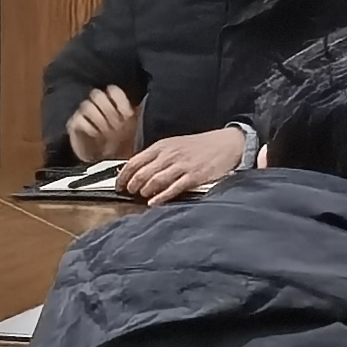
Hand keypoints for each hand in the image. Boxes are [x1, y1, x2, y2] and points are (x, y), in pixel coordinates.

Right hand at [63, 84, 142, 163]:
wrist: (106, 160)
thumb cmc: (121, 142)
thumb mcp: (132, 128)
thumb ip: (136, 114)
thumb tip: (142, 103)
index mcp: (111, 101)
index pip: (113, 90)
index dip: (121, 101)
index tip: (129, 115)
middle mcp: (96, 104)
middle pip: (98, 95)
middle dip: (110, 110)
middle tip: (118, 126)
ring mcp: (83, 114)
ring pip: (87, 106)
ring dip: (100, 119)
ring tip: (108, 132)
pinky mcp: (74, 126)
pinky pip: (78, 120)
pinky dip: (89, 127)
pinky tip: (97, 135)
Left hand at [120, 124, 253, 202]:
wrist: (226, 143)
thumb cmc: (200, 146)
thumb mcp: (175, 144)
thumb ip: (157, 156)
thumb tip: (139, 171)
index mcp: (162, 146)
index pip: (134, 162)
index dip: (123, 176)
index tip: (119, 185)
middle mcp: (169, 155)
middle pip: (142, 173)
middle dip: (132, 185)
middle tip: (130, 192)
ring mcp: (182, 166)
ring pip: (155, 180)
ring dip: (145, 190)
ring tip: (142, 196)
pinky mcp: (194, 177)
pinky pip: (173, 188)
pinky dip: (161, 197)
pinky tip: (154, 202)